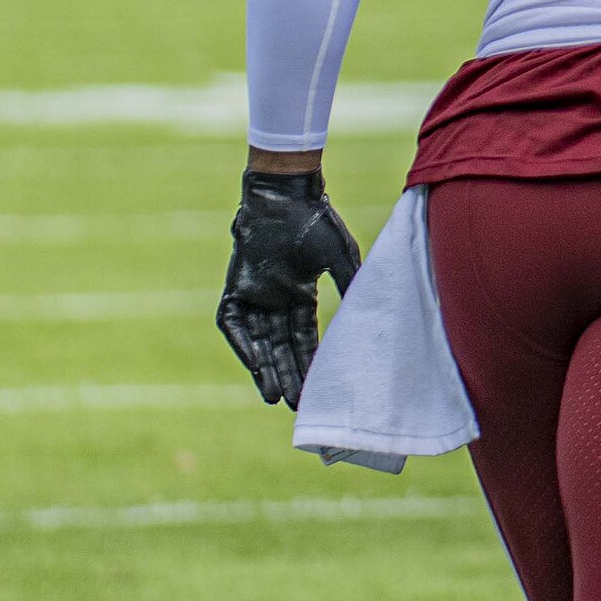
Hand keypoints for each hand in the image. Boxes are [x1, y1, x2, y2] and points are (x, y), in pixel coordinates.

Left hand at [217, 169, 360, 407]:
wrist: (286, 195)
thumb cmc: (316, 221)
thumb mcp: (341, 257)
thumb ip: (350, 286)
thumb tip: (365, 316)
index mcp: (301, 293)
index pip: (305, 337)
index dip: (311, 363)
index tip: (318, 389)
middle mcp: (276, 298)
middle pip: (282, 346)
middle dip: (289, 374)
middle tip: (295, 405)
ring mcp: (255, 294)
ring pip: (259, 341)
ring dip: (266, 368)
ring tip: (274, 397)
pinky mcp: (235, 286)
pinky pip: (234, 323)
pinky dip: (244, 344)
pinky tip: (255, 363)